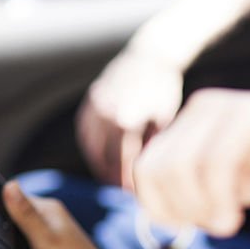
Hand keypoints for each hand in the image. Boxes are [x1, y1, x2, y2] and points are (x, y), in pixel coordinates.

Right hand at [2, 181, 144, 248]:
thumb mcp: (43, 238)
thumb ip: (25, 213)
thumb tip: (10, 185)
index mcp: (50, 209)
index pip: (14, 198)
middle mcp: (52, 218)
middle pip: (16, 216)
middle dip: (5, 228)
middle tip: (3, 246)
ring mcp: (53, 234)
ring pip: (22, 233)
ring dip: (14, 242)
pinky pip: (30, 246)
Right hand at [76, 51, 183, 188]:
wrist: (150, 54)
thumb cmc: (164, 88)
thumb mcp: (165, 118)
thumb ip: (154, 145)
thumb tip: (149, 174)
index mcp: (126, 119)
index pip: (123, 161)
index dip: (129, 180)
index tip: (135, 194)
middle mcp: (105, 113)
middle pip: (105, 158)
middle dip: (114, 177)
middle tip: (124, 192)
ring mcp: (93, 106)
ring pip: (90, 147)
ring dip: (100, 166)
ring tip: (112, 180)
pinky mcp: (89, 101)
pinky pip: (84, 132)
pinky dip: (91, 148)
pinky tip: (102, 159)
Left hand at [133, 88, 249, 236]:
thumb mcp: (232, 185)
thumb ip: (198, 196)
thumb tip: (160, 219)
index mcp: (191, 125)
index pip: (145, 169)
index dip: (157, 207)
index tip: (188, 229)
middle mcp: (199, 110)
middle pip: (153, 169)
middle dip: (177, 210)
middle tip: (212, 228)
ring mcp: (222, 108)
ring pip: (179, 168)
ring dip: (199, 208)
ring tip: (228, 224)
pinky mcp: (249, 114)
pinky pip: (214, 164)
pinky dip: (218, 199)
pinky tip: (236, 215)